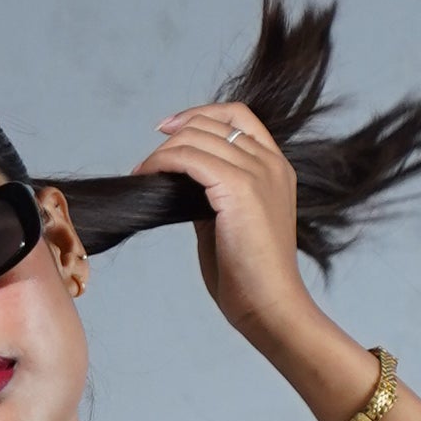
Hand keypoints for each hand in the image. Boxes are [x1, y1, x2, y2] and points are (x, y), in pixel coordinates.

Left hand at [133, 103, 318, 351]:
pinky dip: (162, 162)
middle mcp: (271, 163)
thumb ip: (213, 193)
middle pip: (212, 122)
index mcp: (276, 168)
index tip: (168, 130)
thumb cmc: (249, 276)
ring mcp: (258, 172)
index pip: (238, 116)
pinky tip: (148, 177)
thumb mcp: (231, 221)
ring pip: (196, 136)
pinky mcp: (240, 187)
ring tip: (143, 174)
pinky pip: (189, 157)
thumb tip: (180, 179)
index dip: (200, 114)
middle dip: (173, 135)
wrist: (270, 306)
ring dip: (162, 152)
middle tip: (147, 162)